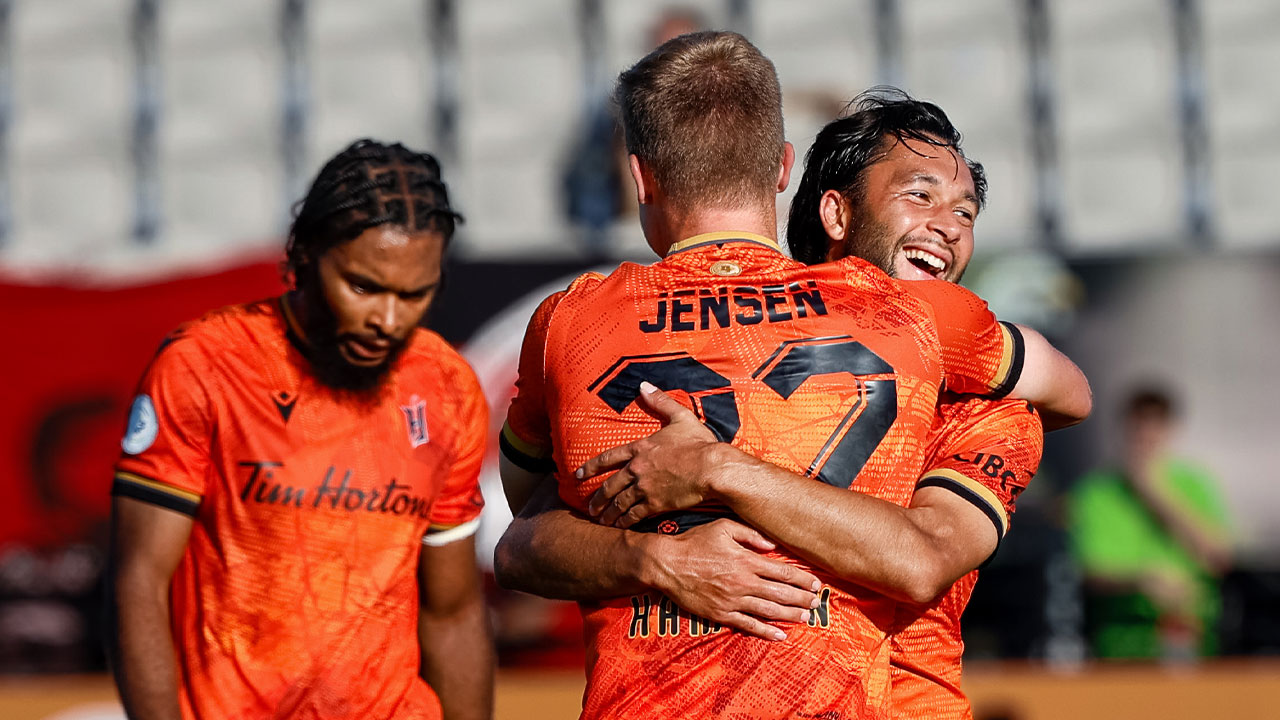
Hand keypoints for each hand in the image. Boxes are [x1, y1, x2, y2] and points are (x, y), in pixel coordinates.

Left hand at [583, 382, 720, 527]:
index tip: (578, 475)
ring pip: (619, 503)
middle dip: (598, 498)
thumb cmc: (699, 443)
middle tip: (589, 507)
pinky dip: (624, 522)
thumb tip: (644, 385)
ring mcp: (645, 488)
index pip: (608, 457)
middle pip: (609, 485)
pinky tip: (619, 527)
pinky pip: (634, 515)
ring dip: (608, 513)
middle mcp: (637, 469)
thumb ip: (660, 401)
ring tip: (601, 520)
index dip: (591, 467)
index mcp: (641, 448)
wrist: (711, 468)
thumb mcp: (680, 417)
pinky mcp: (656, 504)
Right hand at [643, 518, 821, 640]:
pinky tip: (780, 636)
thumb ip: (750, 534)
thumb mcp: (722, 527)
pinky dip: (766, 632)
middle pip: (780, 593)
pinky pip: (748, 625)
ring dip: (790, 615)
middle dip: (802, 599)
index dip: (802, 579)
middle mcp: (743, 582)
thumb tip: (773, 545)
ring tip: (805, 618)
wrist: (666, 564)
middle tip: (817, 603)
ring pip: (768, 610)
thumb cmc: (694, 542)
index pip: (782, 571)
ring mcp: (732, 601)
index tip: (815, 583)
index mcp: (745, 560)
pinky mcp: (721, 614)